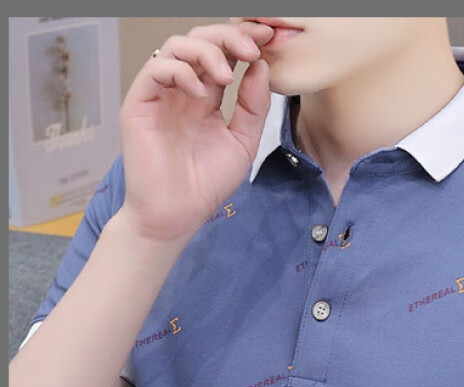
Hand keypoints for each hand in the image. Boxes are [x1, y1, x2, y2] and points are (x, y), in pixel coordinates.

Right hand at [117, 20, 275, 243]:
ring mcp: (160, 95)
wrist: (175, 216)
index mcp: (205, 97)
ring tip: (226, 75)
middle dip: (228, 36)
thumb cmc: (205, 185)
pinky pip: (156, 69)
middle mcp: (181, 90)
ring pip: (177, 46)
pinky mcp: (140, 104)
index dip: (243, 40)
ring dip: (206, 51)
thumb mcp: (242, 143)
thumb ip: (253, 106)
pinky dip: (181, 71)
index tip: (268, 38)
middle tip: (252, 48)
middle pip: (201, 40)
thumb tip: (260, 65)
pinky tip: (200, 93)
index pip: (222, 54)